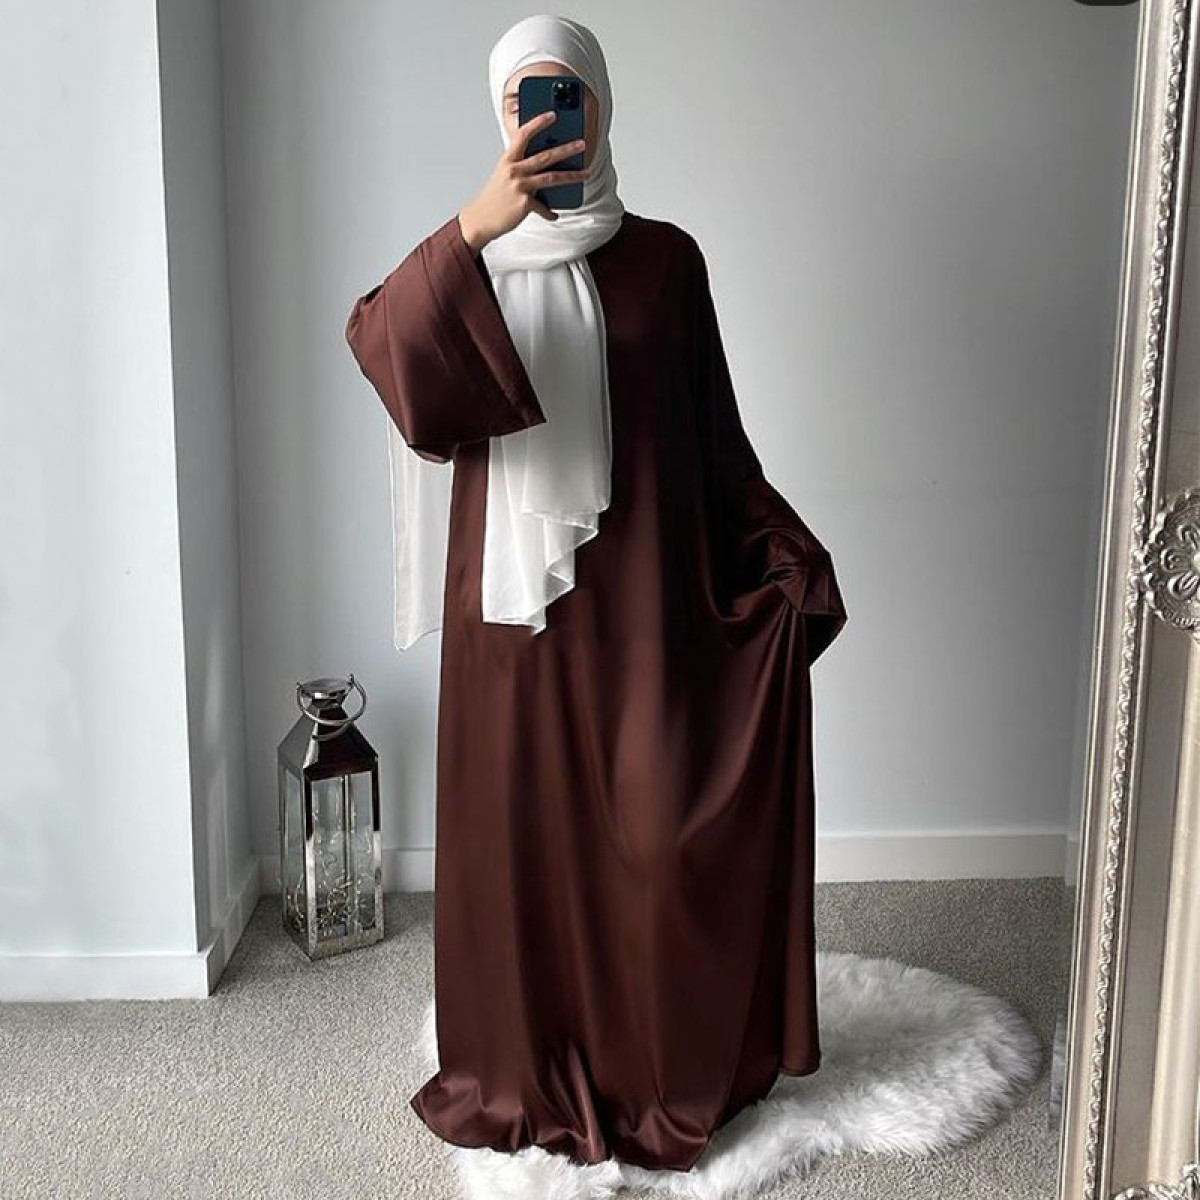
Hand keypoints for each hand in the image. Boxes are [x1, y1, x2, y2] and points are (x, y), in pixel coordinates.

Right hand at [458, 111, 590, 253]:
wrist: (480, 219)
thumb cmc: (494, 197)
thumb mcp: (503, 175)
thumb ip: (520, 166)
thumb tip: (543, 164)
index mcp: (508, 160)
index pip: (523, 135)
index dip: (538, 123)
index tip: (552, 115)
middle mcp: (514, 170)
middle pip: (545, 156)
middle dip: (566, 149)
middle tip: (582, 144)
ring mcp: (520, 187)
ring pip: (552, 178)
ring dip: (572, 176)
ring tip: (586, 173)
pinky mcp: (524, 204)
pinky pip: (544, 207)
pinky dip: (550, 212)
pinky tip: (554, 215)